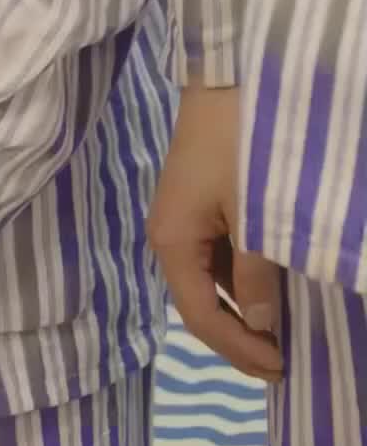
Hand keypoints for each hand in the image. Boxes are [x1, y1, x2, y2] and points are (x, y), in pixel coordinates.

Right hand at [149, 86, 282, 382]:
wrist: (223, 78)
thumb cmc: (236, 145)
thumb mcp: (252, 212)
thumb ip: (255, 273)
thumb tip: (262, 324)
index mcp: (171, 241)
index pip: (200, 316)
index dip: (238, 348)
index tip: (280, 366)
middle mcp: (166, 235)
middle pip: (198, 302)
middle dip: (237, 336)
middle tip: (280, 360)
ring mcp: (179, 218)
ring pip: (207, 280)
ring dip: (239, 309)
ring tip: (278, 330)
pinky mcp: (194, 203)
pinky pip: (214, 255)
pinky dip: (238, 279)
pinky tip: (265, 285)